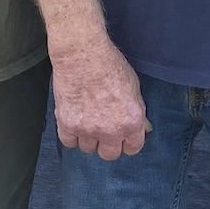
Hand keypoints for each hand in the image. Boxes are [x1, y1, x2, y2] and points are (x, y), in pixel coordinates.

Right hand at [51, 38, 150, 160]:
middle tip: (102, 130)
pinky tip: (73, 122)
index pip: (132, 148)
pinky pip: (69, 142)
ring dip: (87, 138)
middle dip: (107, 144)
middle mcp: (112, 130)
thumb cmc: (109, 64)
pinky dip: (70, 134)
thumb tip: (141, 127)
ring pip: (88, 149)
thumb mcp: (133, 87)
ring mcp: (89, 130)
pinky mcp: (68, 125)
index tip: (121, 138)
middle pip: (109, 154)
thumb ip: (136, 111)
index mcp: (132, 121)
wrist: (82, 55)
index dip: (126, 143)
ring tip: (85, 121)